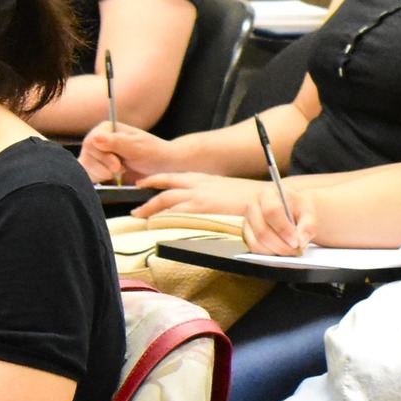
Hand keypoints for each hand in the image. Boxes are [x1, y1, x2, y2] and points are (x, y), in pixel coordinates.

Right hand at [80, 123, 181, 183]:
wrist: (163, 167)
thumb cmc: (154, 153)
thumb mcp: (137, 147)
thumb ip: (116, 143)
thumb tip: (95, 138)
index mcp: (106, 129)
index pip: (90, 143)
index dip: (103, 157)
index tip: (118, 165)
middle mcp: (98, 140)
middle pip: (87, 156)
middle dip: (105, 167)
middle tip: (122, 168)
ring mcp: (96, 155)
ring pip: (86, 168)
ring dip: (103, 174)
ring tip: (120, 171)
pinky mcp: (97, 168)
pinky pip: (88, 176)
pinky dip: (99, 179)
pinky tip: (112, 178)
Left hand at [132, 173, 270, 217]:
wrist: (264, 197)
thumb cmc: (250, 198)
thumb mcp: (227, 191)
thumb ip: (213, 194)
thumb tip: (206, 203)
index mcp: (204, 178)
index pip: (175, 176)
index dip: (157, 180)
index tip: (144, 184)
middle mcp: (199, 183)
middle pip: (166, 184)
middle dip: (148, 193)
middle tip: (136, 206)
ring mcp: (199, 195)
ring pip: (166, 198)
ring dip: (150, 207)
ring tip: (139, 216)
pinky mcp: (203, 207)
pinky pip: (177, 211)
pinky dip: (164, 217)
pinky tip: (156, 224)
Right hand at [241, 183, 316, 255]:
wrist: (291, 210)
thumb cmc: (298, 209)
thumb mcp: (309, 212)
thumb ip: (309, 225)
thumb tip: (302, 241)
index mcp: (269, 195)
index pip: (271, 211)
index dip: (283, 229)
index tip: (295, 242)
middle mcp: (253, 206)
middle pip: (262, 230)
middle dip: (281, 245)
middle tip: (296, 250)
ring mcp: (247, 220)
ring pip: (257, 242)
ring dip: (275, 251)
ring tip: (290, 250)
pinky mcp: (246, 233)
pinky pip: (254, 248)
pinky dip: (269, 253)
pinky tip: (280, 249)